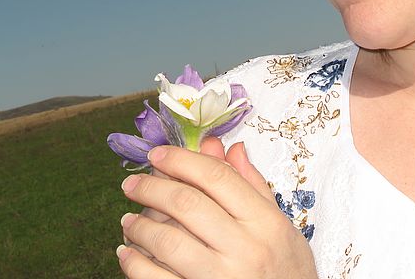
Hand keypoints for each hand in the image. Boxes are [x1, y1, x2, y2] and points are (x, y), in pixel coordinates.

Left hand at [115, 140, 317, 278]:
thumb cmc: (286, 272)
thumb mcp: (282, 228)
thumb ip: (253, 187)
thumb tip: (230, 148)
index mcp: (266, 224)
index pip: (217, 177)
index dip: (182, 160)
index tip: (158, 155)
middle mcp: (245, 250)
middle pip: (187, 203)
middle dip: (151, 187)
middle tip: (132, 183)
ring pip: (167, 241)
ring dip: (139, 226)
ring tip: (129, 220)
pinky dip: (135, 263)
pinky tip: (128, 253)